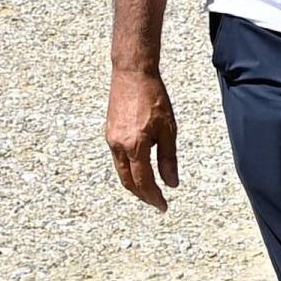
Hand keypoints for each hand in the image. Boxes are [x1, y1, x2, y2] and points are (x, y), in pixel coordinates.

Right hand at [106, 68, 179, 209]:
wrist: (132, 74)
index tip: (163, 206)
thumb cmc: (154, 98)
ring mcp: (111, 140)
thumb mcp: (168, 129)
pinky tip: (139, 171)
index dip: (154, 197)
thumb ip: (168, 158)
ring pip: (121, 172)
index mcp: (135, 146)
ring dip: (134, 185)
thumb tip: (171, 183)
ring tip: (150, 191)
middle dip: (143, 195)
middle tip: (157, 203)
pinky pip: (118, 160)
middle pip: (128, 181)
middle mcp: (119, 146)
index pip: (144, 181)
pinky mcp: (109, 133)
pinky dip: (128, 171)